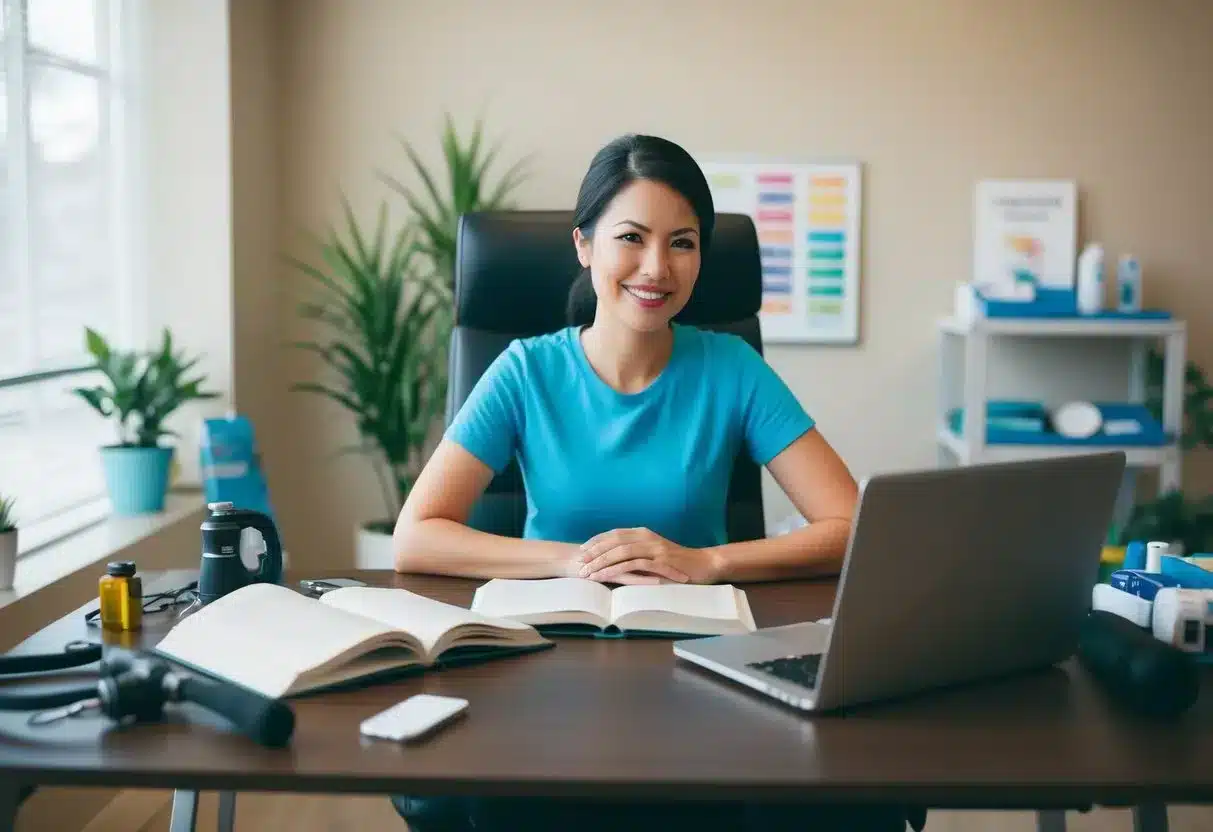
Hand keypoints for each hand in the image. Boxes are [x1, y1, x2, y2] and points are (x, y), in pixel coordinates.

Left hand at [576, 527, 722, 584]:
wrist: (704, 565)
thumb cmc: (678, 563)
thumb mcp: (655, 553)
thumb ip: (638, 552)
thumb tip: (615, 558)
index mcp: (644, 533)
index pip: (614, 533)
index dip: (596, 541)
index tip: (582, 550)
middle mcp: (646, 537)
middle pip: (613, 541)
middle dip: (594, 552)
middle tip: (579, 563)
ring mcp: (653, 548)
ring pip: (620, 552)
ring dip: (601, 562)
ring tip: (587, 573)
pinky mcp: (659, 562)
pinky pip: (631, 565)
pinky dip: (615, 570)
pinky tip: (604, 577)